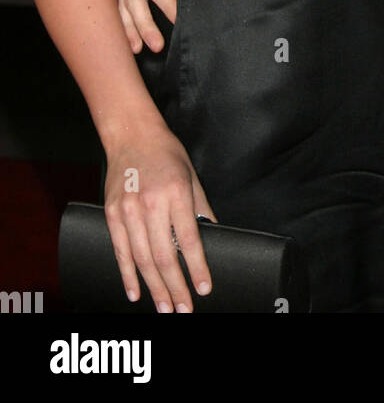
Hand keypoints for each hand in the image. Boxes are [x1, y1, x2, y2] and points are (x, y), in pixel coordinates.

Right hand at [103, 128, 216, 311]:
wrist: (132, 134)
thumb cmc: (166, 153)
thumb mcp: (191, 176)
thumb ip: (200, 207)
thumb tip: (212, 234)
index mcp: (176, 193)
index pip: (189, 239)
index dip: (197, 267)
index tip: (205, 288)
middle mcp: (151, 204)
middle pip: (164, 256)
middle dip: (176, 287)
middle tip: (184, 309)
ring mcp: (128, 211)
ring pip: (142, 260)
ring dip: (154, 288)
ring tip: (165, 308)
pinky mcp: (112, 214)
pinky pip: (120, 251)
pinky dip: (127, 275)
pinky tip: (136, 293)